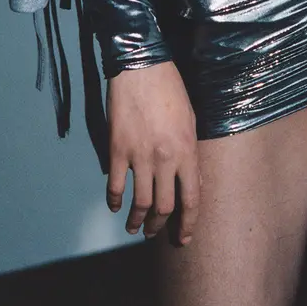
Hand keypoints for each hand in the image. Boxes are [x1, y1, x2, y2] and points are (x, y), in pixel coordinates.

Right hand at [105, 60, 200, 245]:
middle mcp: (164, 159)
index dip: (188, 223)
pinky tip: (115, 206)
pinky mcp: (117, 150)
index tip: (184, 238)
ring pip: (140, 202)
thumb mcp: (191, 122)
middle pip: (163, 207)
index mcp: (187, 152)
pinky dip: (114, 200)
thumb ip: (191, 155)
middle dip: (159, 226)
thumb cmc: (171, 90)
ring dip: (137, 220)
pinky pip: (115, 185)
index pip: (191, 199)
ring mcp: (139, 156)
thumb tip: (192, 182)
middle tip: (153, 233)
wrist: (141, 68)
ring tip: (134, 227)